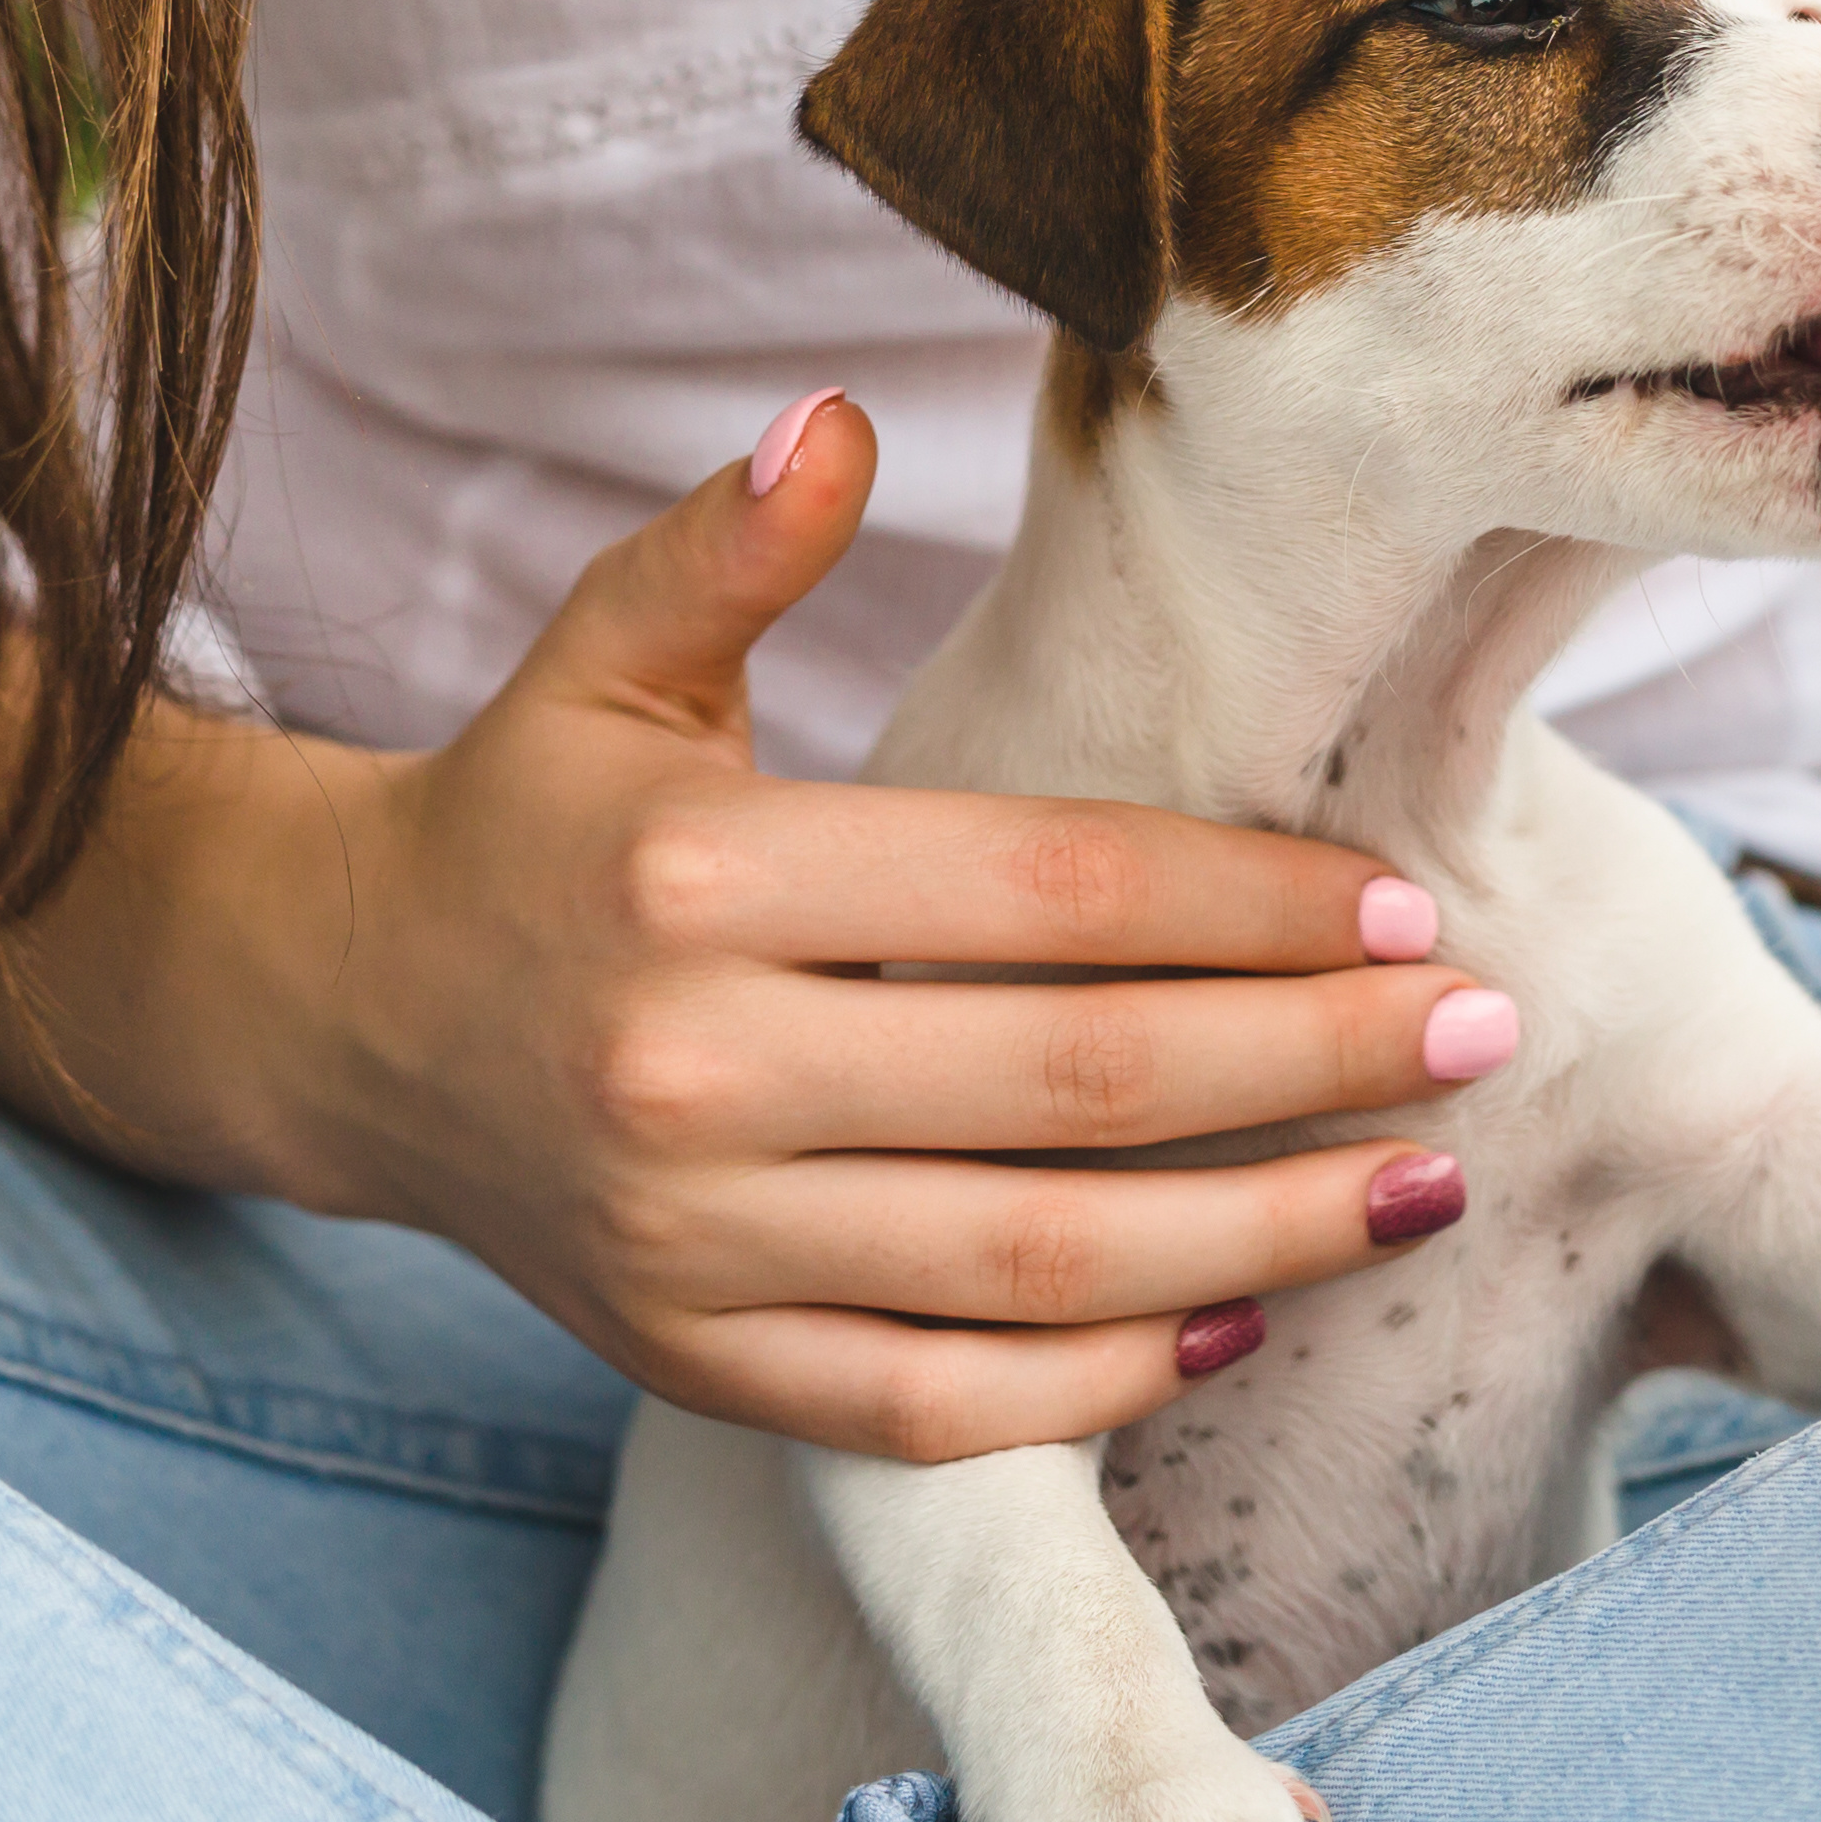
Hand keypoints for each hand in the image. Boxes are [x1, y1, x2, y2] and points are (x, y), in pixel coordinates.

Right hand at [273, 391, 1499, 1462]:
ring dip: (1256, 1237)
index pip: (1041, 893)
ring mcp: (690, 1240)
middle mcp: (689, 1069)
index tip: (1406, 907)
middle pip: (1069, 1083)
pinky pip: (931, 1406)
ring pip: (1029, 1267)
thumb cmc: (529, 813)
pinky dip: (1095, 1384)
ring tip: (1420, 1186)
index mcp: (699, 878)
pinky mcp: (692, 1362)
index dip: (1242, 903)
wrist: (339, 1017)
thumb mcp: (606, 656)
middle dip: (1307, 1061)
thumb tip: (835, 416)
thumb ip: (729, 546)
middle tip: (1482, 1033)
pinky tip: (1237, 1319)